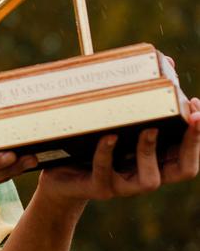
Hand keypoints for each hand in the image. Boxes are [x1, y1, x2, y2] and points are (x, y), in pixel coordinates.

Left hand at [37, 97, 199, 206]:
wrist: (63, 176)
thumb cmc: (95, 142)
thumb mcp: (119, 119)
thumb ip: (145, 95)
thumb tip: (171, 62)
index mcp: (157, 161)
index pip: (189, 155)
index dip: (198, 135)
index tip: (197, 108)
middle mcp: (146, 175)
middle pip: (184, 169)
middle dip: (192, 144)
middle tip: (193, 117)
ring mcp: (123, 185)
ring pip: (150, 179)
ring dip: (150, 150)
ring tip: (149, 128)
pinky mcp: (99, 188)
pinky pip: (105, 172)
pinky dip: (107, 153)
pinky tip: (109, 136)